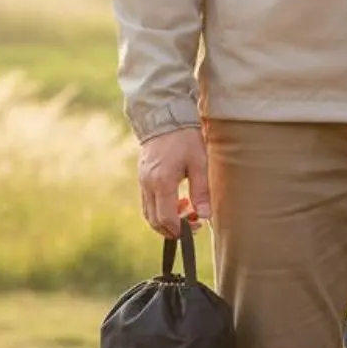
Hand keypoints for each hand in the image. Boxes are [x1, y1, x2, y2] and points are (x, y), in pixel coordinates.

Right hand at [138, 125, 210, 239]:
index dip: (181, 229)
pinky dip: (160, 209)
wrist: (165, 118)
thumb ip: (201, 191)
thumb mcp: (199, 163)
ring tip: (186, 213)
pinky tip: (177, 202)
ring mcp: (142, 181)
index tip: (196, 227)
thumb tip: (204, 216)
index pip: (166, 218)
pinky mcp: (142, 178)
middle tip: (192, 226)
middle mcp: (148, 184)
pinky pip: (147, 202)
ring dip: (165, 220)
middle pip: (154, 220)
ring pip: (148, 213)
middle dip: (172, 229)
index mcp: (162, 182)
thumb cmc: (184, 139)